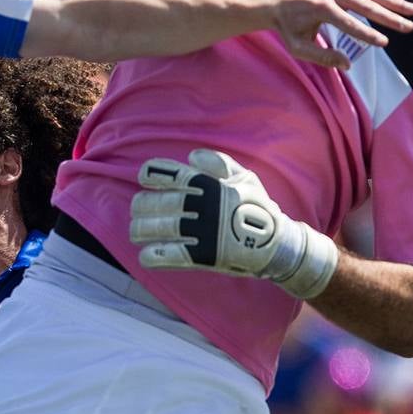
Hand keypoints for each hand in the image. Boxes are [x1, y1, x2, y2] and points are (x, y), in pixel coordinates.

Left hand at [128, 149, 337, 299]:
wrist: (276, 243)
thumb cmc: (257, 206)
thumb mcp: (244, 176)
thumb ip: (218, 162)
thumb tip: (191, 157)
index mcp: (207, 184)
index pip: (170, 175)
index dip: (151, 174)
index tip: (143, 179)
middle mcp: (200, 206)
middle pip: (158, 203)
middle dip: (141, 206)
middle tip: (136, 210)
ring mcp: (200, 231)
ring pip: (159, 228)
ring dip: (141, 230)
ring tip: (136, 232)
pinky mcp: (202, 255)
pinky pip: (171, 255)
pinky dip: (154, 256)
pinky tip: (145, 256)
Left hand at [262, 0, 412, 69]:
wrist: (278, 2)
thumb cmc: (288, 28)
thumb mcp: (298, 48)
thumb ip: (321, 57)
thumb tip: (347, 64)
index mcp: (321, 8)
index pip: (349, 23)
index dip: (367, 34)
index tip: (384, 43)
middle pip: (365, 5)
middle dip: (388, 17)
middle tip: (408, 27)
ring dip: (392, 2)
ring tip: (412, 11)